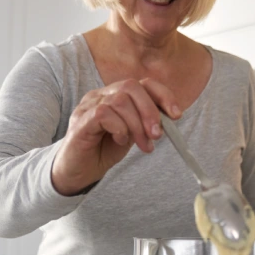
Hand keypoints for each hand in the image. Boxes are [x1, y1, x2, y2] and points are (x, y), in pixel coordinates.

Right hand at [51, 78, 179, 194]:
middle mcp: (100, 95)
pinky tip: (121, 140)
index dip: (162, 95)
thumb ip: (146, 123)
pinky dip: (119, 127)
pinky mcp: (80, 121)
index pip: (142, 83)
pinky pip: (104, 113)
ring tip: (142, 145)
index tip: (176, 114)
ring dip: (136, 125)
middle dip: (150, 111)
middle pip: (131, 87)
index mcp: (115, 95)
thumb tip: (169, 118)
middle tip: (157, 135)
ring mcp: (88, 106)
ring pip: (119, 101)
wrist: (78, 171)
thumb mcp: (132, 134)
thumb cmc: (103, 150)